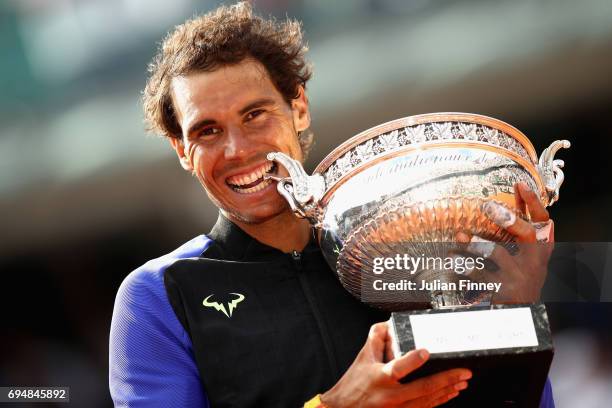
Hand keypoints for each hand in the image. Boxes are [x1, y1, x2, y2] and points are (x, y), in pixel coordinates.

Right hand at [320, 322, 470, 406]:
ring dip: (447, 390)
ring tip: (463, 381)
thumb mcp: (362, 359)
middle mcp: (390, 395)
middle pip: (423, 388)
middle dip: (446, 379)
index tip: (426, 351)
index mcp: (379, 377)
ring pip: (428, 400)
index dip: (413, 360)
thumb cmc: (353, 385)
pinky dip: (439, 400)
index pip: (398, 368)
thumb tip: (388, 324)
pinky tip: (449, 393)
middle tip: (464, 372)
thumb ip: (375, 340)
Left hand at [458, 182, 554, 302]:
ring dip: (474, 244)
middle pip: (526, 234)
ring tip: (459, 237)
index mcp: (540, 250)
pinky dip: (464, 266)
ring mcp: (520, 276)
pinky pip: (480, 273)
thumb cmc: (519, 278)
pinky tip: (453, 260)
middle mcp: (534, 262)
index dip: (533, 203)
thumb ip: (516, 235)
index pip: (543, 222)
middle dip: (507, 219)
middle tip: (487, 206)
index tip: (520, 185)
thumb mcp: (525, 257)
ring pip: (497, 252)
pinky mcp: (504, 289)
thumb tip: (497, 205)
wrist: (519, 314)